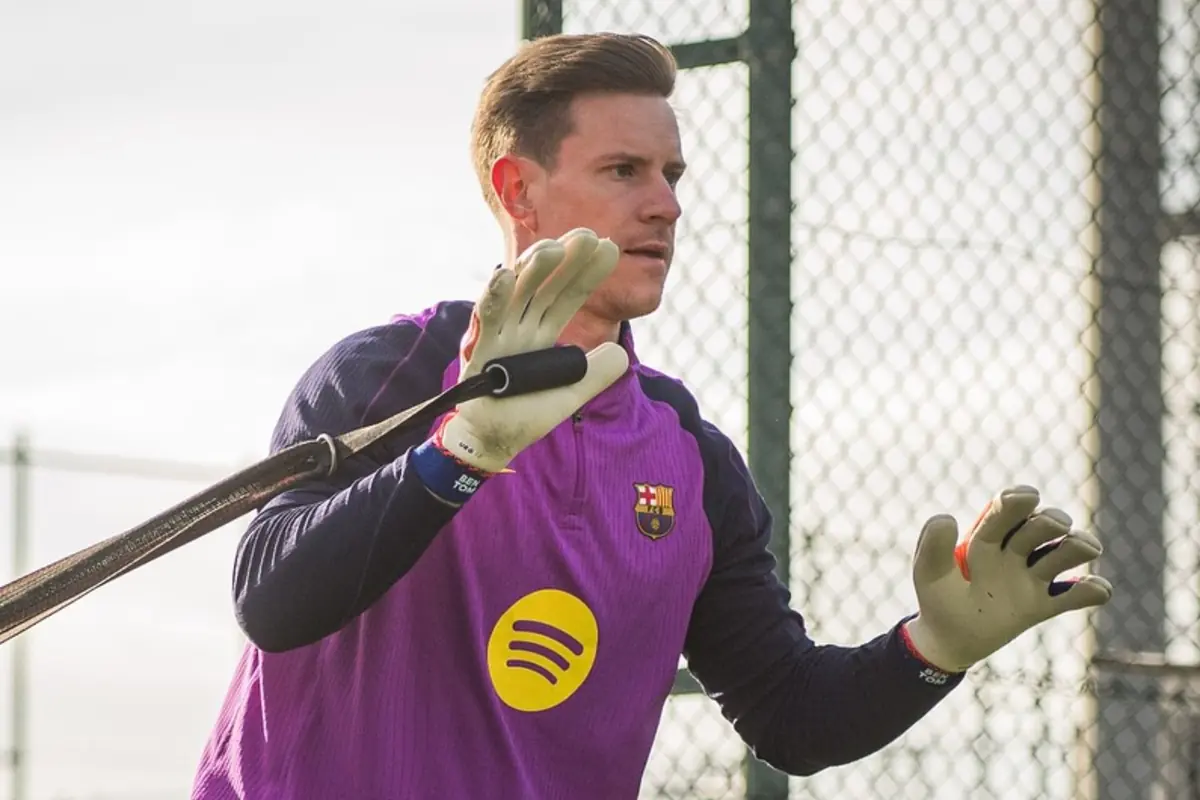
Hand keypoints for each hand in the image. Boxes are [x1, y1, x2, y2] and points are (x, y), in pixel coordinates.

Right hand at [435, 228, 629, 473]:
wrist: (493, 440)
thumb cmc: (526, 414)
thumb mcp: (571, 395)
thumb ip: (596, 374)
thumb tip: (621, 351)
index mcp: (542, 332)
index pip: (568, 296)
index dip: (588, 273)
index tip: (610, 247)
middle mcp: (522, 326)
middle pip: (546, 286)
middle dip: (566, 260)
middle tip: (589, 234)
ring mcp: (500, 335)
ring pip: (518, 294)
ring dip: (534, 269)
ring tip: (554, 247)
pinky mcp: (479, 351)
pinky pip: (486, 319)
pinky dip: (494, 296)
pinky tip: (504, 273)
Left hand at [903, 485, 1112, 672]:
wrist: (948, 639)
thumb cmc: (938, 599)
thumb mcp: (928, 572)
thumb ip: (932, 546)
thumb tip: (946, 517)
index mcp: (985, 539)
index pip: (1005, 512)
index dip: (1017, 501)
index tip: (1027, 496)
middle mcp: (1012, 553)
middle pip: (1039, 529)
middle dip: (1049, 522)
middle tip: (1056, 524)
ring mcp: (1030, 579)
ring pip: (1061, 555)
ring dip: (1076, 547)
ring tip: (1088, 547)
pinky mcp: (1041, 606)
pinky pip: (1071, 597)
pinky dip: (1089, 592)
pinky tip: (1099, 590)